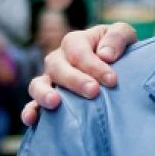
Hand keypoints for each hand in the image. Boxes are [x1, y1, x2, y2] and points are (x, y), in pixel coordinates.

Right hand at [21, 23, 137, 125]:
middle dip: (75, 80)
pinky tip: (33, 120)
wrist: (118, 65)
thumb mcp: (124, 35)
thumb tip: (105, 54)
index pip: (78, 51)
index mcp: (75, 41)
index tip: (112, 80)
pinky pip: (32, 105)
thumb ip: (117, 37)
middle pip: (57, 67)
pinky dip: (30, 111)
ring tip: (55, 103)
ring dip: (44, 93)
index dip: (94, 66)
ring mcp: (50, 79)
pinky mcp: (46, 98)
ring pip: (37, 84)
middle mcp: (58, 59)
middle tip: (93, 92)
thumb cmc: (118, 49)